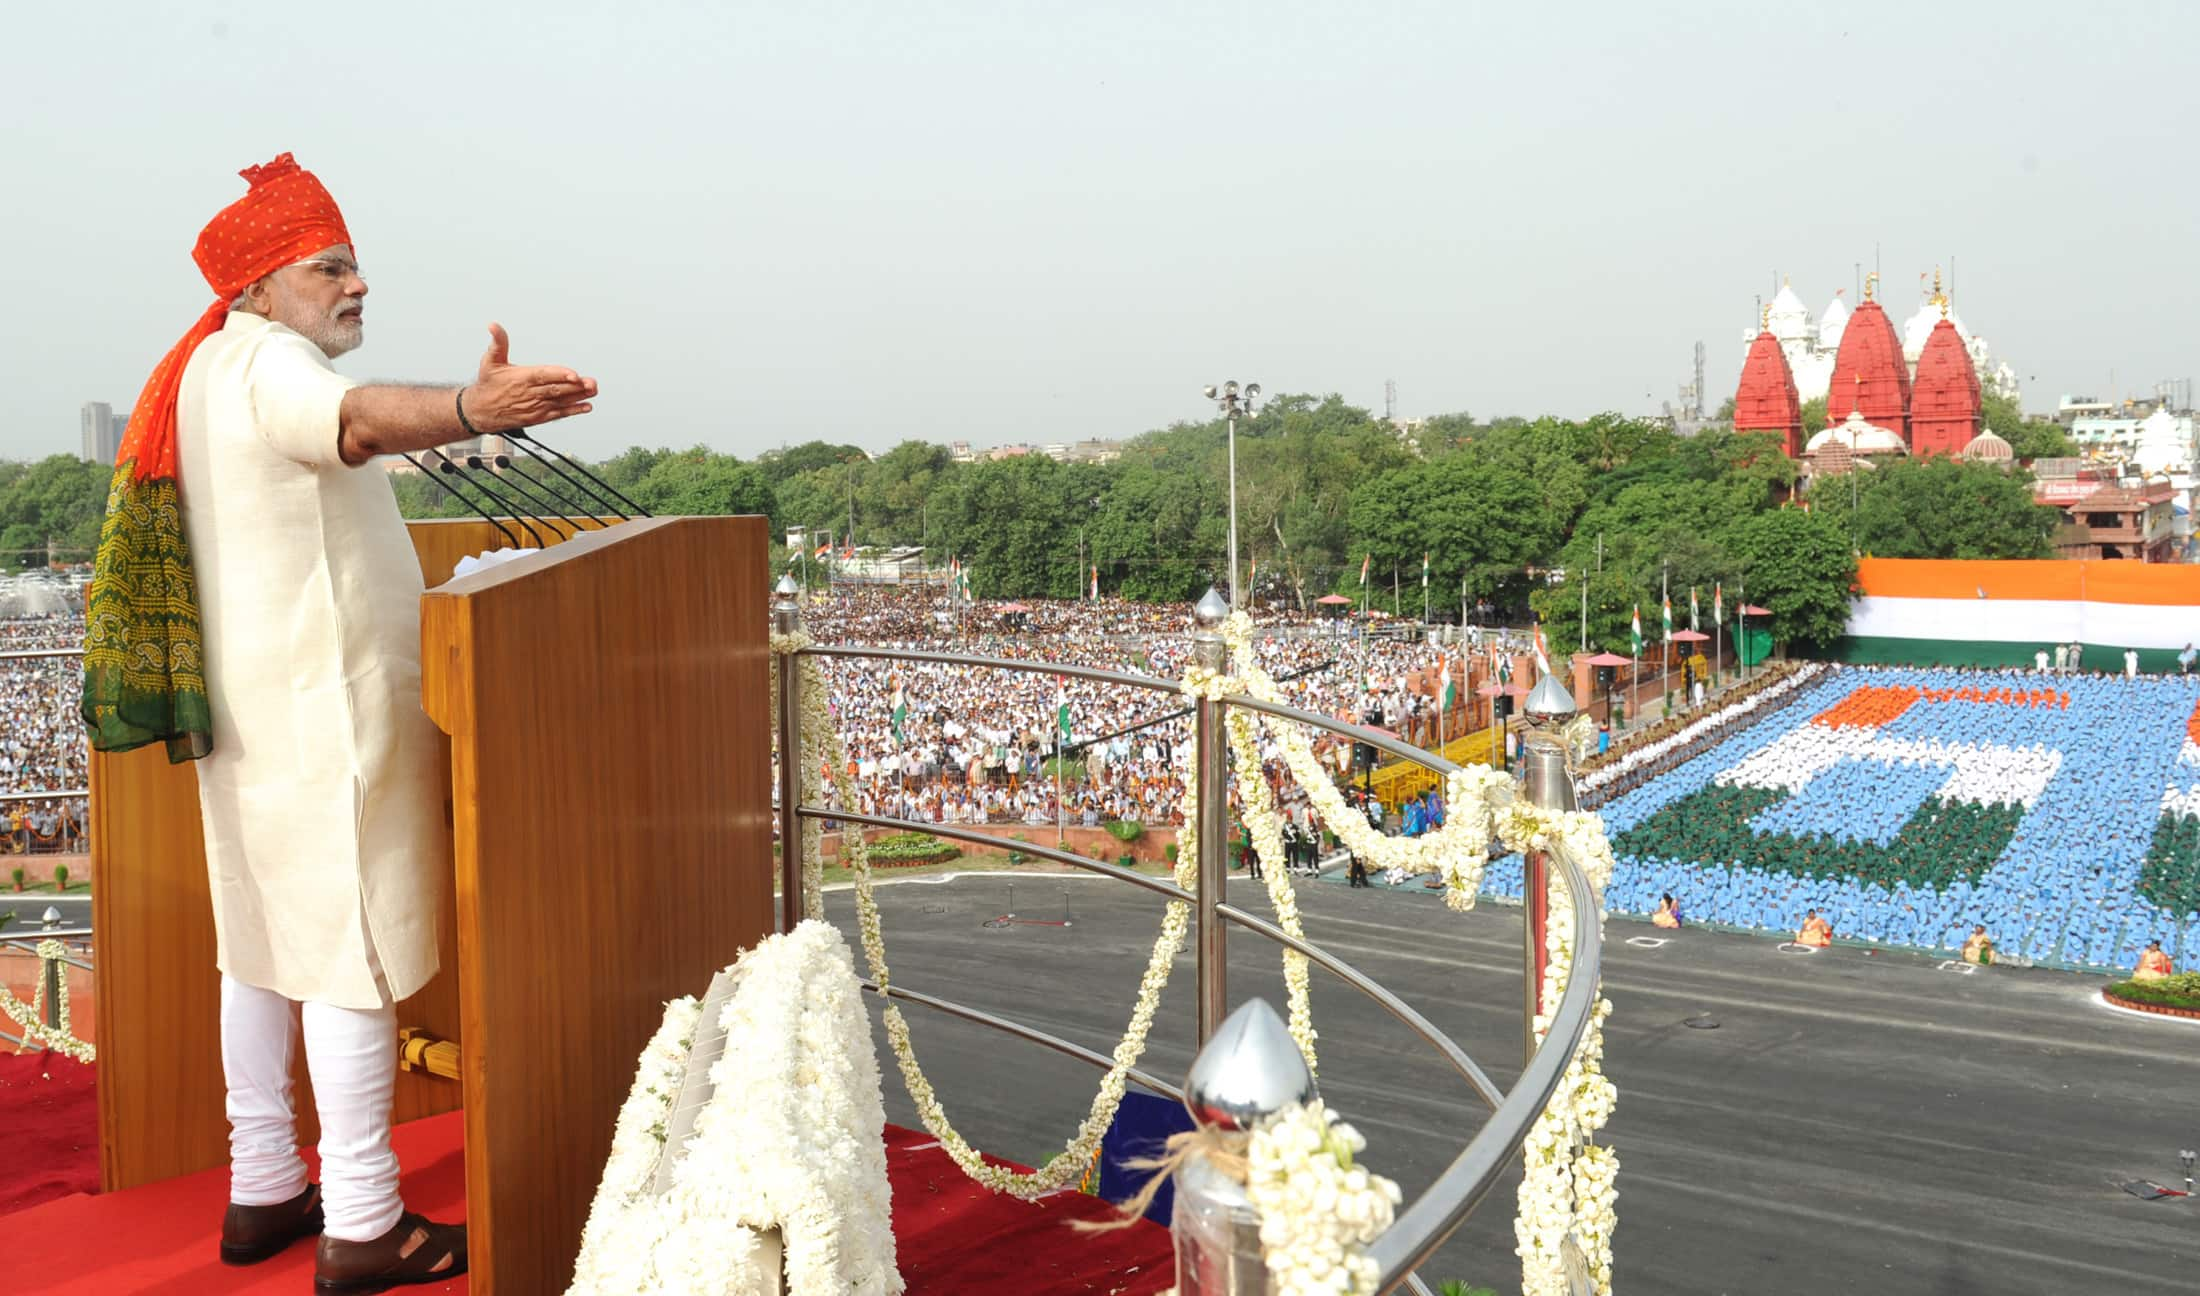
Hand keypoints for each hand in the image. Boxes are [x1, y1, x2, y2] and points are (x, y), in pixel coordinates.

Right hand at [461, 323, 597, 431]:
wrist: (479, 411)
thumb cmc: (488, 384)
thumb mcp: (490, 360)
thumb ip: (498, 342)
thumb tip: (493, 325)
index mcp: (521, 378)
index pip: (543, 375)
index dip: (560, 375)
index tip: (574, 375)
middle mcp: (530, 393)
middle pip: (556, 389)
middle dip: (576, 386)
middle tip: (591, 383)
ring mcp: (535, 407)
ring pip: (560, 401)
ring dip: (579, 397)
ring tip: (593, 391)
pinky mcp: (538, 417)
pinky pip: (558, 414)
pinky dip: (573, 410)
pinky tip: (586, 406)